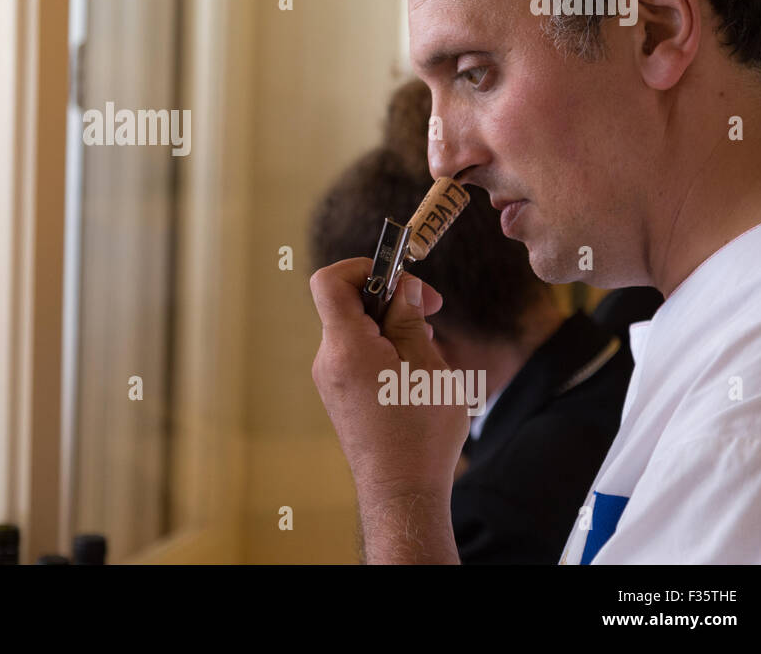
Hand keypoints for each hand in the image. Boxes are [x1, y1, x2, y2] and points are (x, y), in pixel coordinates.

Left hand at [310, 258, 466, 533]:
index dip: (363, 268)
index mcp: (346, 348)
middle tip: (432, 312)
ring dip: (390, 326)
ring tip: (426, 350)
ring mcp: (329, 379)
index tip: (401, 279)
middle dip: (390, 299)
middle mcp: (328, 360)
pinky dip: (382, 348)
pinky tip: (412, 372)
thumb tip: (403, 287)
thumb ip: (410, 319)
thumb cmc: (421, 434)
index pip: (330, 282)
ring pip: (355, 329)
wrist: (401, 492)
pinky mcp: (338, 394)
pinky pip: (356, 353)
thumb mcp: (428, 366)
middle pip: (347, 304)